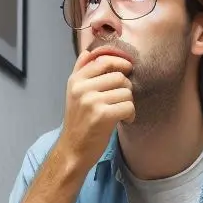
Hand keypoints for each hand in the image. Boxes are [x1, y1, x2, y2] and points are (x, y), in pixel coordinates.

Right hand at [58, 47, 134, 171]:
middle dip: (126, 89)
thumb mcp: (74, 93)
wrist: (72, 150)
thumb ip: (81, 71)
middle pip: (119, 76)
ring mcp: (91, 101)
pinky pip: (128, 106)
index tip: (127, 68)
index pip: (103, 59)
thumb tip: (89, 51)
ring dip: (128, 103)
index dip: (120, 61)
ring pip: (126, 92)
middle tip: (120, 101)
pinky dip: (130, 115)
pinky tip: (123, 121)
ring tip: (120, 113)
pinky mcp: (102, 115)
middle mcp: (81, 88)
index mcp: (75, 80)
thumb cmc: (78, 122)